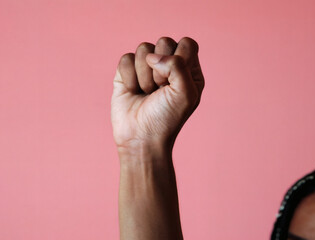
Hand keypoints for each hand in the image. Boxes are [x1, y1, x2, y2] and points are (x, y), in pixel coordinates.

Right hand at [111, 37, 204, 152]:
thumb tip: (152, 56)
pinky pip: (126, 59)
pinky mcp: (127, 72)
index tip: (174, 82)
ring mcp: (147, 67)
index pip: (186, 43)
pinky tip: (133, 92)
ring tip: (147, 93)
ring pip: (143, 48)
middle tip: (160, 89)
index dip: (179, 59)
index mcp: (189, 69)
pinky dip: (129, 77)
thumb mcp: (185, 94)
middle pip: (164, 41)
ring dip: (144, 76)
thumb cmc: (167, 118)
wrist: (141, 138)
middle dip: (160, 68)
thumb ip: (178, 65)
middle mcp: (169, 65)